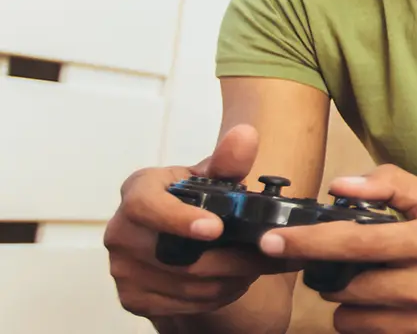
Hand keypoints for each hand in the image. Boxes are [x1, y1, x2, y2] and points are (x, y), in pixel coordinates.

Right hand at [104, 124, 292, 316]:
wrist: (170, 236)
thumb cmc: (190, 200)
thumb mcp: (208, 177)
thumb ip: (228, 161)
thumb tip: (246, 136)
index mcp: (137, 192)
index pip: (147, 206)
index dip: (179, 218)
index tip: (215, 228)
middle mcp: (121, 231)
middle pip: (179, 256)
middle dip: (234, 258)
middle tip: (271, 252)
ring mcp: (122, 268)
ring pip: (187, 285)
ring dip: (232, 279)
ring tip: (258, 265)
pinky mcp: (132, 298)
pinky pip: (183, 304)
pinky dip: (217, 296)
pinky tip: (234, 282)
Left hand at [260, 164, 416, 333]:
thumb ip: (390, 183)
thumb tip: (340, 187)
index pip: (359, 243)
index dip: (311, 242)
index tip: (275, 241)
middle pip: (347, 287)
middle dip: (331, 274)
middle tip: (340, 263)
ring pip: (348, 317)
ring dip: (345, 300)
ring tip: (369, 284)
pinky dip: (361, 320)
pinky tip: (382, 306)